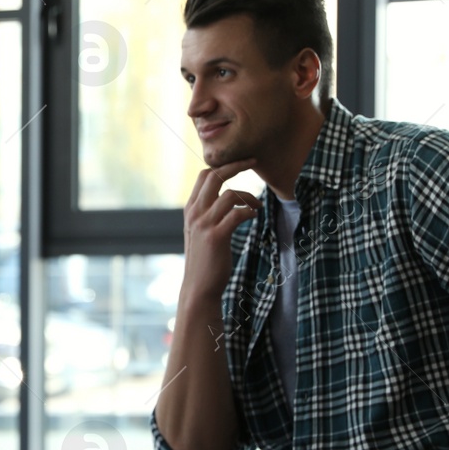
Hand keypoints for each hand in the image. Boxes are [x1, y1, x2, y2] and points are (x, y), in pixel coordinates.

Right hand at [180, 160, 261, 300]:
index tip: (241, 163)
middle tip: (254, 162)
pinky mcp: (217, 236)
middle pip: (215, 176)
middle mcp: (195, 213)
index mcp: (191, 209)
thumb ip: (207, 214)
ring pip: (230, 194)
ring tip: (257, 206)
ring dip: (250, 196)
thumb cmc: (205, 260)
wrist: (199, 287)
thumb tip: (226, 199)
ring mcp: (204, 224)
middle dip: (237, 165)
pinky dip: (250, 212)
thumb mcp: (200, 232)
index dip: (224, 166)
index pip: (204, 175)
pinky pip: (238, 213)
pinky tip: (254, 216)